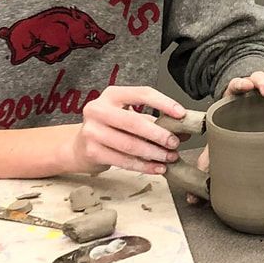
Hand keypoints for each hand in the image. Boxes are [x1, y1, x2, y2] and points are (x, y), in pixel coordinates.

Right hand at [61, 85, 185, 174]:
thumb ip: (154, 121)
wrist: (79, 147)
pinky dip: (143, 166)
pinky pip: (123, 161)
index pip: (142, 93)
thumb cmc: (109, 128)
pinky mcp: (92, 151)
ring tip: (169, 158)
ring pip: (130, 144)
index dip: (164, 103)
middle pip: (135, 122)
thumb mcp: (128, 117)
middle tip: (175, 143)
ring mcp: (92, 131)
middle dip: (159, 134)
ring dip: (154, 153)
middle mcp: (98, 109)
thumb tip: (184, 131)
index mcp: (111, 95)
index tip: (181, 114)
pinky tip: (157, 168)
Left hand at [186, 70, 263, 203]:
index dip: (239, 85)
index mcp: (232, 102)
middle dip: (259, 82)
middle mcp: (249, 96)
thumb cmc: (229, 139)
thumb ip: (208, 168)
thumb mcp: (219, 150)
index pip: (234, 88)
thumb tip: (191, 199)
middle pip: (253, 80)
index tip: (244, 89)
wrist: (242, 132)